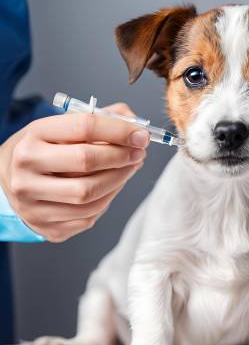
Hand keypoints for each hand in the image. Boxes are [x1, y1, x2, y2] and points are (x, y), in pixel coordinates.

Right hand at [0, 103, 148, 241]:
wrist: (11, 180)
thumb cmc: (44, 150)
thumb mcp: (63, 127)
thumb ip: (102, 119)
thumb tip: (136, 125)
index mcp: (33, 135)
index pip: (84, 127)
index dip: (119, 130)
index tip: (141, 135)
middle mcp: (27, 168)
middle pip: (86, 161)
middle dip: (122, 156)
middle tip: (139, 153)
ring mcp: (32, 201)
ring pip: (90, 195)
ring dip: (120, 180)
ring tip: (129, 168)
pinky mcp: (44, 225)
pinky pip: (88, 215)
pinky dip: (108, 199)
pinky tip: (112, 186)